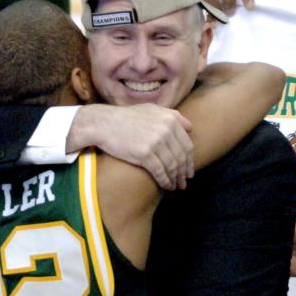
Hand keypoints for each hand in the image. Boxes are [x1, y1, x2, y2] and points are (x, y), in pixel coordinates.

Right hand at [68, 103, 193, 189]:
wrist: (104, 123)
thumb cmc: (127, 117)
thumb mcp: (152, 109)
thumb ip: (173, 116)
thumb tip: (190, 128)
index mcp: (170, 120)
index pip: (187, 145)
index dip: (189, 160)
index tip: (189, 169)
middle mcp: (166, 130)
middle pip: (182, 157)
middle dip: (184, 172)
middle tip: (185, 181)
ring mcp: (155, 142)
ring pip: (172, 166)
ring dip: (176, 179)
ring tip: (177, 186)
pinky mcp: (144, 154)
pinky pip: (160, 171)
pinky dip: (166, 181)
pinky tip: (167, 186)